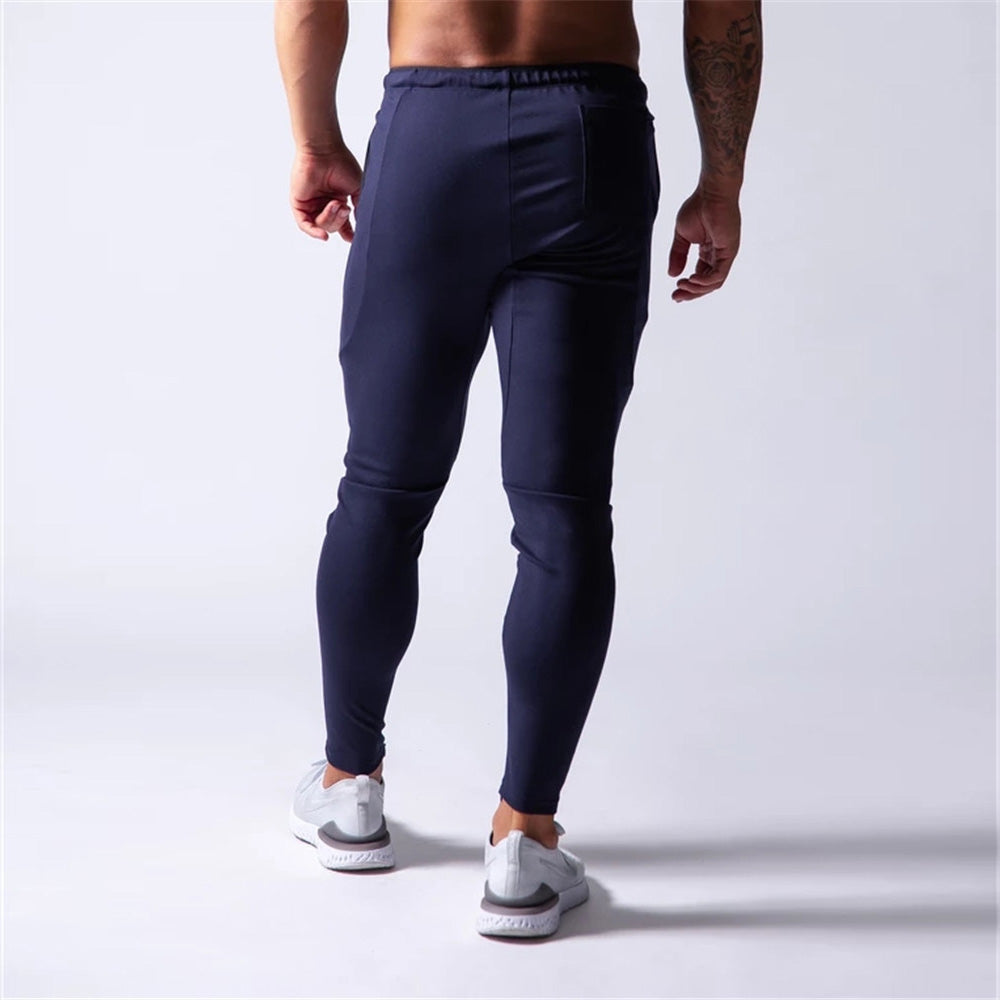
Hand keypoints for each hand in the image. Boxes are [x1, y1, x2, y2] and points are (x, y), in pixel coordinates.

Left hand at [289, 143, 362, 241]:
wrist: (325, 150)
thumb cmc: (341, 163)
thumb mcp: (358, 189)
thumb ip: (360, 208)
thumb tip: (362, 225)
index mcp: (337, 201)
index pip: (342, 224)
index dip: (348, 233)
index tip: (353, 238)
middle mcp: (323, 204)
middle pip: (333, 227)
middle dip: (339, 220)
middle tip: (344, 206)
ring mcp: (311, 204)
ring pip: (321, 226)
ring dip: (331, 219)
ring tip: (335, 204)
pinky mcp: (299, 204)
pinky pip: (305, 225)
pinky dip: (314, 232)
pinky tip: (323, 235)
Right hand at [667, 186, 741, 301]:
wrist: (710, 192)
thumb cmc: (698, 207)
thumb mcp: (681, 236)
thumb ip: (677, 255)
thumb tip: (671, 275)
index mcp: (708, 251)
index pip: (700, 276)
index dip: (688, 288)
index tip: (674, 293)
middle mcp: (718, 255)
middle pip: (707, 284)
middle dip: (691, 293)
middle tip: (676, 297)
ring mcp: (725, 254)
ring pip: (714, 283)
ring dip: (696, 289)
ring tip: (681, 286)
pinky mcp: (729, 251)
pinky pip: (718, 274)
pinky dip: (705, 281)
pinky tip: (691, 279)